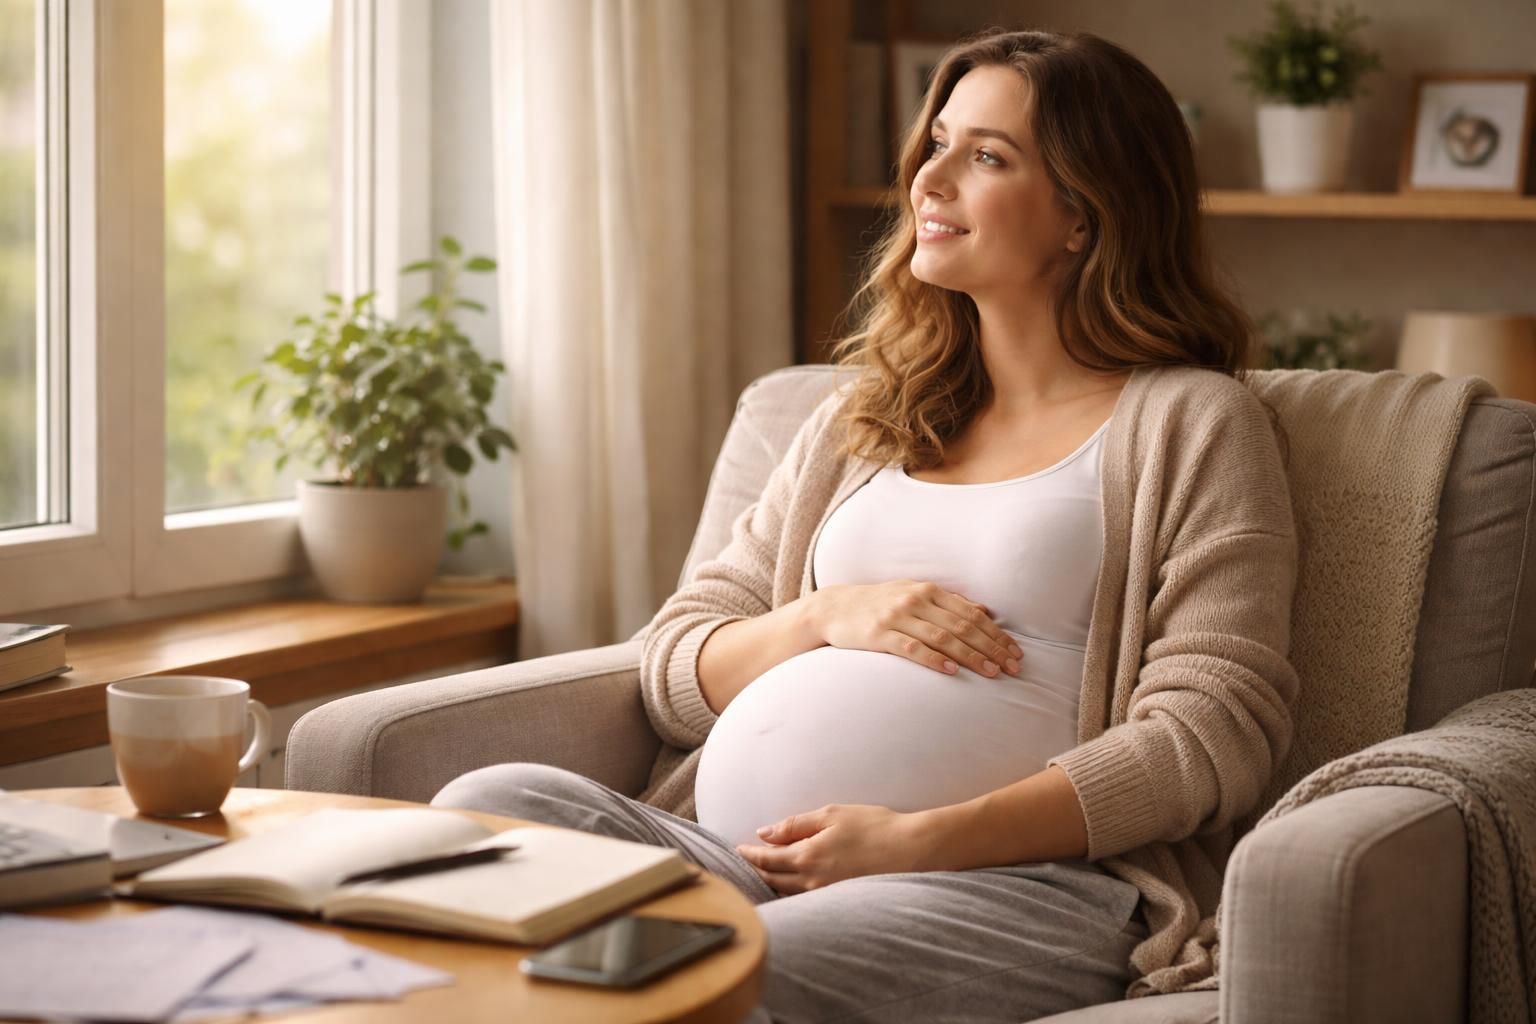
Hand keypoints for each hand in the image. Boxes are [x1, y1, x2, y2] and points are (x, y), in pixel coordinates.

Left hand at [734, 803, 934, 894]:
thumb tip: (764, 832)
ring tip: (763, 873)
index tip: (738, 849)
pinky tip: (792, 884)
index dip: (750, 854)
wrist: (912, 850)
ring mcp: (826, 895)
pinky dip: (791, 891)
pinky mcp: (840, 901)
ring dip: (772, 882)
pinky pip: (806, 899)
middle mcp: (812, 881)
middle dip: (756, 870)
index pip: (767, 859)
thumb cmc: (874, 826)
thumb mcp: (832, 815)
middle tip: (745, 861)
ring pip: (788, 892)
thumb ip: (795, 824)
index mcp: (807, 856)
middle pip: (772, 879)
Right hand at [806, 581, 1021, 677]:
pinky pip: (912, 648)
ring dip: (971, 656)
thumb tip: (985, 611)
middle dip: (992, 648)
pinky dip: (934, 659)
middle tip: (1013, 668)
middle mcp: (916, 600)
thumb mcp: (914, 595)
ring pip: (943, 637)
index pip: (971, 614)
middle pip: (963, 626)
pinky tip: (951, 671)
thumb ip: (948, 603)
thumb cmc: (879, 605)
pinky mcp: (879, 635)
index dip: (997, 634)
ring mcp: (897, 617)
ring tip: (991, 672)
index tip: (1016, 653)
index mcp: (928, 590)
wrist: (833, 608)